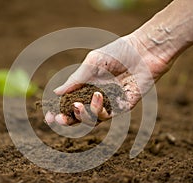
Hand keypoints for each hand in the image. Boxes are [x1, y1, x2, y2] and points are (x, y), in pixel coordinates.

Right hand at [45, 34, 170, 125]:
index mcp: (87, 86)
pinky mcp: (122, 106)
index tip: (48, 115)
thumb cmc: (117, 52)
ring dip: (82, 115)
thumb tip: (56, 93)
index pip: (70, 103)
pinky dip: (98, 109)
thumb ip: (75, 79)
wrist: (143, 50)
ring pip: (92, 120)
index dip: (59, 111)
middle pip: (79, 117)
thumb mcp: (91, 63)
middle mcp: (97, 97)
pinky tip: (97, 96)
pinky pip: (107, 116)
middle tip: (59, 119)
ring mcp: (110, 103)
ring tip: (78, 104)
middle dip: (67, 121)